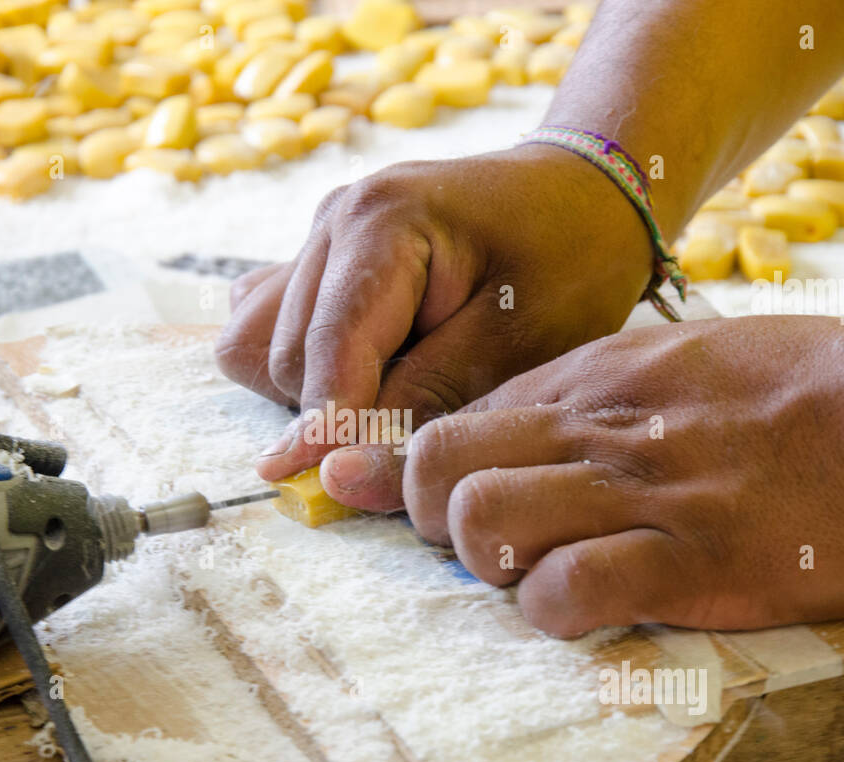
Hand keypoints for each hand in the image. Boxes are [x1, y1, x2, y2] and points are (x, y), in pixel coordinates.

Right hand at [215, 145, 654, 508]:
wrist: (582, 195)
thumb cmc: (567, 261)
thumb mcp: (515, 341)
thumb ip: (425, 400)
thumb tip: (345, 466)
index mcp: (380, 222)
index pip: (327, 347)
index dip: (329, 425)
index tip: (337, 485)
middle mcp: (333, 221)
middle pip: (284, 356)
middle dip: (334, 407)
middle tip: (416, 418)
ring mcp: (320, 238)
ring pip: (260, 346)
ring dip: (313, 389)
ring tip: (396, 388)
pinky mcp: (320, 260)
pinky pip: (270, 327)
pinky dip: (306, 365)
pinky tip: (372, 365)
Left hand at [399, 314, 843, 636]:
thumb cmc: (802, 388)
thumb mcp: (681, 358)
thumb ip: (595, 390)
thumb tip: (526, 422)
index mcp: (593, 381)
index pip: (453, 417)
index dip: (399, 464)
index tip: (364, 488)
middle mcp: (597, 431)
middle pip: (440, 467)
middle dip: (431, 516)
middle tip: (478, 542)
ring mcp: (637, 494)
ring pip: (485, 523)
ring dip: (492, 564)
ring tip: (539, 573)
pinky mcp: (686, 561)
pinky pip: (568, 591)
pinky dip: (556, 611)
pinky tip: (589, 608)